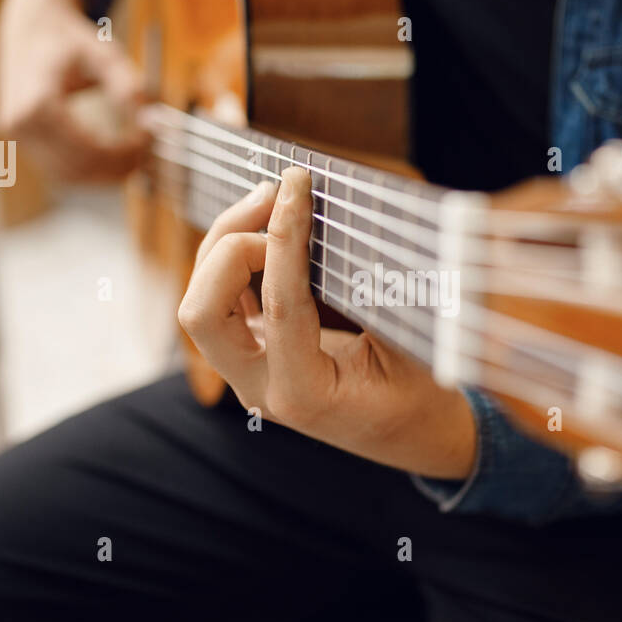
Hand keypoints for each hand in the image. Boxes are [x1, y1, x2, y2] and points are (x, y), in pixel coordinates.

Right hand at [0, 0, 149, 180]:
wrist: (32, 25)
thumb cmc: (69, 38)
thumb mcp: (103, 53)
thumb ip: (128, 85)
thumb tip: (152, 121)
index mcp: (37, 102)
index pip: (86, 149)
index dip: (122, 154)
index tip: (149, 140)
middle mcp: (20, 124)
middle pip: (76, 169)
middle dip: (116, 168)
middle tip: (147, 153)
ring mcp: (18, 136)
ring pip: (66, 176)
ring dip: (103, 175)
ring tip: (134, 156)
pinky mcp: (23, 141)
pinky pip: (58, 170)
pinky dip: (88, 171)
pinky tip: (114, 157)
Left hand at [178, 166, 477, 479]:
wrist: (413, 437)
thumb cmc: (421, 399)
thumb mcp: (413, 351)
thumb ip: (382, 296)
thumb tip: (363, 229)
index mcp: (303, 395)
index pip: (279, 305)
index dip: (285, 237)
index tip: (298, 184)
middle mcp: (260, 388)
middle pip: (203, 310)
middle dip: (232, 244)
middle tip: (279, 200)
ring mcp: (247, 374)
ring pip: (200, 300)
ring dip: (226, 244)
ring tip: (271, 200)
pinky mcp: (250, 355)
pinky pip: (219, 299)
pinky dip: (233, 258)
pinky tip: (265, 227)